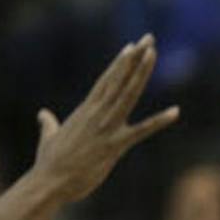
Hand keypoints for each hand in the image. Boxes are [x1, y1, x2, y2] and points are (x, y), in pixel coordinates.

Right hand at [31, 37, 178, 205]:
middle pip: (119, 79)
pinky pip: (141, 131)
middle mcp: (97, 113)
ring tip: (153, 53)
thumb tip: (43, 115)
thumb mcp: (50, 137)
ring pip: (127, 94)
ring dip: (141, 73)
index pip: (107, 81)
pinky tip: (176, 112)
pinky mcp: (115, 145)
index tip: (132, 47)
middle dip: (135, 58)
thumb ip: (49, 124)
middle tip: (149, 38)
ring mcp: (107, 127)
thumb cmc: (50, 162)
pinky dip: (159, 121)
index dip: (120, 63)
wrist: (50, 181)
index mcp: (86, 110)